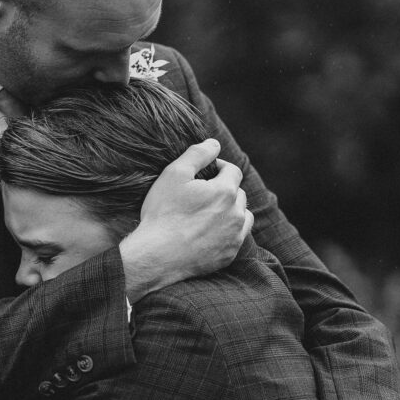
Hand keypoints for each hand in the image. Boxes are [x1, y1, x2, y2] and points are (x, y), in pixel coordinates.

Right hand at [120, 139, 252, 300]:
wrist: (157, 255)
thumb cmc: (163, 213)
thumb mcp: (174, 174)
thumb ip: (197, 154)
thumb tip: (214, 143)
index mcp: (225, 191)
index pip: (232, 170)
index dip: (219, 167)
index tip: (206, 172)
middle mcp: (236, 214)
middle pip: (238, 193)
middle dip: (225, 189)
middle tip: (203, 193)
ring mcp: (234, 236)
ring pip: (242, 216)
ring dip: (231, 210)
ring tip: (210, 212)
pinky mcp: (229, 255)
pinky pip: (236, 238)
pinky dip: (228, 231)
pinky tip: (209, 232)